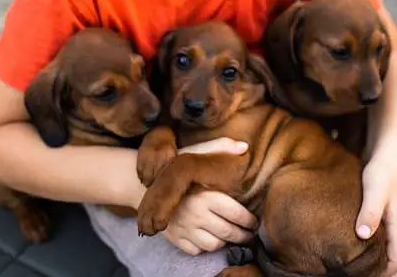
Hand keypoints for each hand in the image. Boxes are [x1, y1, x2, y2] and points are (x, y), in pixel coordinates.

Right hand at [161, 137, 255, 254]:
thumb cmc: (173, 168)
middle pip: (229, 233)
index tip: (254, 222)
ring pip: (214, 245)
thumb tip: (244, 146)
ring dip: (224, 242)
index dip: (250, 221)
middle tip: (248, 234)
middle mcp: (196, 215)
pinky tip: (208, 237)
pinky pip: (196, 250)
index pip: (237, 216)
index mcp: (206, 196)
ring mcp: (185, 229)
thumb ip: (220, 147)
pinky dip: (204, 247)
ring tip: (228, 235)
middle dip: (243, 236)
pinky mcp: (175, 239)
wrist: (143, 185)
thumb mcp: (196, 153)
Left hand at [356, 151, 396, 276]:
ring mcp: (389, 220)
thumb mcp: (375, 191)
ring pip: (385, 247)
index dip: (383, 273)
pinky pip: (378, 235)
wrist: (386, 151)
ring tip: (349, 260)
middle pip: (392, 257)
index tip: (360, 275)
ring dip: (372, 256)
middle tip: (352, 271)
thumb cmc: (383, 170)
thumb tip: (362, 235)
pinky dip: (369, 242)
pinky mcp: (380, 212)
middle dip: (377, 269)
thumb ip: (370, 213)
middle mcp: (396, 226)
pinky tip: (351, 239)